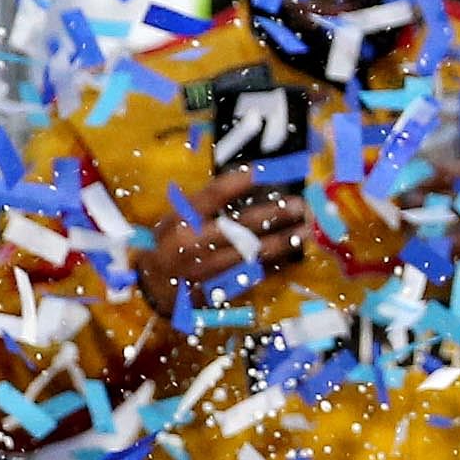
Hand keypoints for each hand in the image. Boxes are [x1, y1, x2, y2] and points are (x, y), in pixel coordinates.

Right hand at [143, 171, 309, 313]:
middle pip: (239, 227)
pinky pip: (253, 273)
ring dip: (282, 241)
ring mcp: (209, 270)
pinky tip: (293, 253)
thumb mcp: (175, 220)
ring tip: (306, 229)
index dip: (235, 183)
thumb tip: (246, 180)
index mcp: (181, 223)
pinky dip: (275, 263)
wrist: (153, 289)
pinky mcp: (220, 288)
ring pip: (251, 253)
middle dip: (273, 215)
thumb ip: (204, 205)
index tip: (260, 170)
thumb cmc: (169, 245)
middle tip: (300, 204)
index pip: (210, 198)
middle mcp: (195, 245)